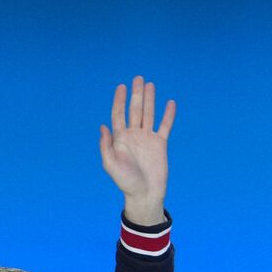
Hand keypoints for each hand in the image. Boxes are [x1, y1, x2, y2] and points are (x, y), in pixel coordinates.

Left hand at [99, 76, 174, 224]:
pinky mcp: (160, 143)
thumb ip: (105, 145)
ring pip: (149, 114)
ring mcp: (147, 138)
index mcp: (120, 139)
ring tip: (150, 85)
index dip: (119, 100)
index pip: (119, 114)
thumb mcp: (110, 164)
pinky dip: (168, 115)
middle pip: (134, 110)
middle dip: (136, 95)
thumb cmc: (125, 181)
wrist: (144, 193)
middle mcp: (133, 135)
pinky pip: (165, 126)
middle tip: (138, 78)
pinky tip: (170, 103)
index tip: (121, 86)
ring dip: (150, 99)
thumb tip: (102, 126)